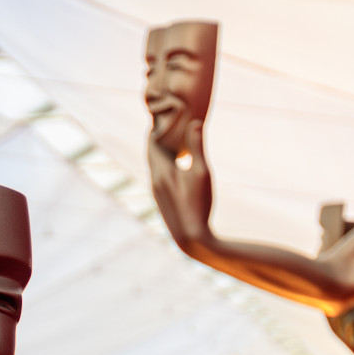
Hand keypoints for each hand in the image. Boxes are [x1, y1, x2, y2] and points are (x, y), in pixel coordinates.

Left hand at [148, 119, 212, 251]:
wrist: (190, 239)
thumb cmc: (198, 204)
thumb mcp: (202, 172)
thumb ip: (197, 147)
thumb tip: (194, 121)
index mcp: (161, 171)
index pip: (153, 142)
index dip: (157, 128)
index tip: (161, 115)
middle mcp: (155, 181)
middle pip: (151, 153)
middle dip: (156, 138)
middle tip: (162, 123)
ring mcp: (157, 193)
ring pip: (154, 166)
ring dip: (159, 152)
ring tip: (167, 141)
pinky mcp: (162, 202)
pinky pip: (159, 177)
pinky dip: (163, 166)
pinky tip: (173, 167)